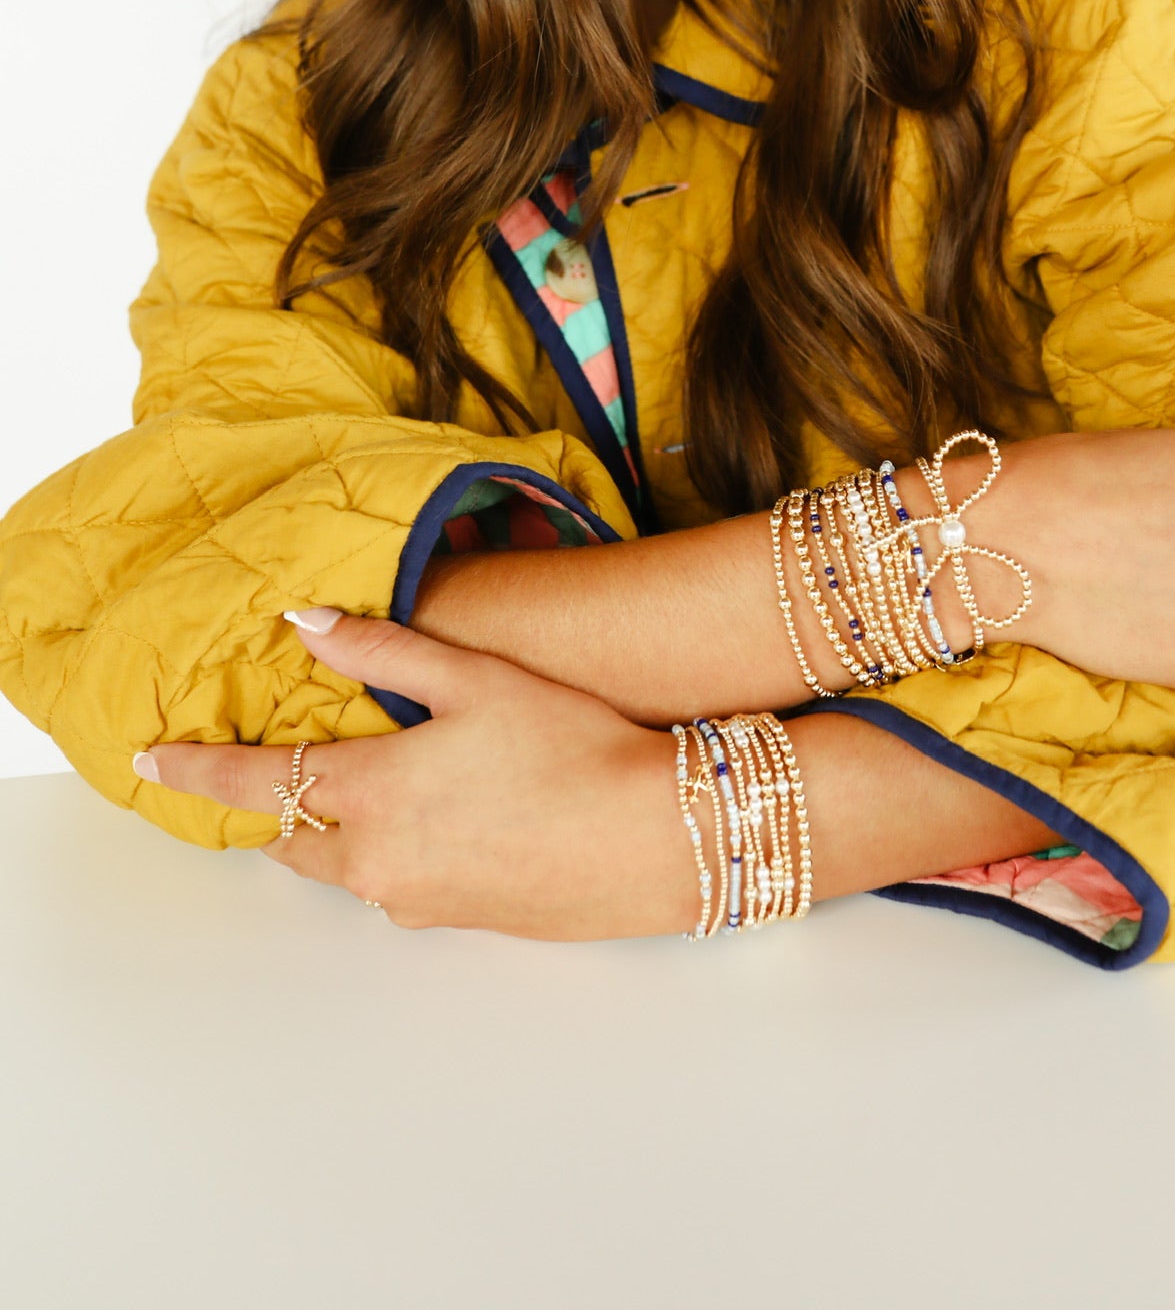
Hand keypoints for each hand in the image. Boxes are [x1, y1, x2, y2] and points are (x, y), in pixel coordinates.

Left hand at [133, 615, 693, 936]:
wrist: (655, 840)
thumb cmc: (572, 748)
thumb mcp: (479, 679)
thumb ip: (387, 650)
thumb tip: (307, 623)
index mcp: (373, 794)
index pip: (257, 781)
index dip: (197, 771)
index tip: (150, 762)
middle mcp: (379, 860)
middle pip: (291, 837)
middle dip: (271, 807)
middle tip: (265, 770)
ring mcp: (417, 899)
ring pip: (344, 866)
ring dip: (335, 830)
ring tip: (366, 785)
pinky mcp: (458, 921)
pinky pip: (396, 884)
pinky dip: (391, 852)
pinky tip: (444, 815)